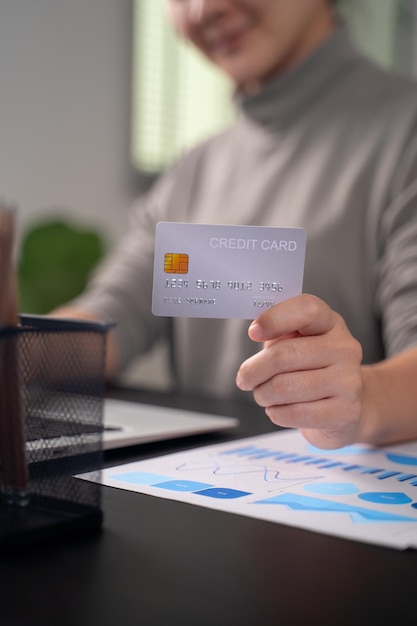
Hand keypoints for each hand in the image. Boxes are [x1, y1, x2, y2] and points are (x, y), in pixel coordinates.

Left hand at [236, 294, 362, 448]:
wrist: (343, 406)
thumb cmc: (310, 369)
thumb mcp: (295, 343)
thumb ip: (278, 334)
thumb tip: (256, 332)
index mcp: (330, 323)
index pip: (306, 309)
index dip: (275, 319)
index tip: (253, 332)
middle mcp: (345, 348)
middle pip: (284, 354)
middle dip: (254, 370)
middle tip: (245, 379)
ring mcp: (349, 380)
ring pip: (285, 387)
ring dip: (263, 394)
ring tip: (263, 395)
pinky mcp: (346, 411)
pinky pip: (296, 413)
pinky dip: (277, 413)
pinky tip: (278, 409)